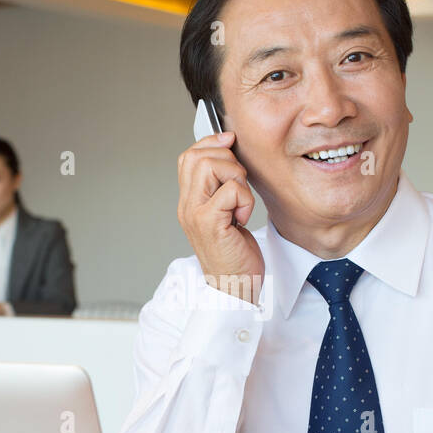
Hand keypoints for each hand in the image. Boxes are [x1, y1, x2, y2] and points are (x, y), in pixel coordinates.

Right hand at [177, 131, 263, 303]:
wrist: (234, 288)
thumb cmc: (234, 255)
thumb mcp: (226, 213)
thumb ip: (222, 186)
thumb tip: (229, 149)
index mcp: (189, 201)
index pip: (189, 156)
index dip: (211, 144)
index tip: (231, 147)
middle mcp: (187, 205)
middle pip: (199, 155)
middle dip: (228, 160)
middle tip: (239, 185)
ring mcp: (195, 213)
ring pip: (212, 166)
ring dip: (237, 178)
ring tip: (240, 203)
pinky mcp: (210, 223)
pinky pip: (231, 190)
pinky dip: (245, 200)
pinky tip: (242, 218)